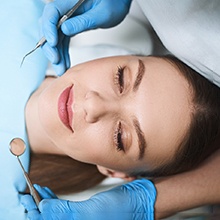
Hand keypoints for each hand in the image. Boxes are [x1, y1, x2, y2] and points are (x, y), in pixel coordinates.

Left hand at [21, 179, 155, 219]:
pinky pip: (63, 207)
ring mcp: (80, 219)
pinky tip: (47, 193)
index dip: (34, 215)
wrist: (138, 200)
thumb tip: (42, 208)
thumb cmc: (120, 209)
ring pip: (55, 213)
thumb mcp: (89, 212)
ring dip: (43, 202)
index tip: (25, 202)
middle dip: (35, 209)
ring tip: (35, 191)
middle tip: (25, 197)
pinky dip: (53, 199)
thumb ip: (64, 212)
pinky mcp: (83, 210)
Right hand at [40, 0, 131, 75]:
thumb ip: (84, 21)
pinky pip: (62, 41)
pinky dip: (62, 53)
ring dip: (56, 54)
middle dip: (50, 46)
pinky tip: (65, 63)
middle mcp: (65, 9)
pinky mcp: (70, 27)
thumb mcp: (102, 14)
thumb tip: (65, 29)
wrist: (118, 3)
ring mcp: (67, 19)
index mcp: (70, 1)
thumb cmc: (113, 4)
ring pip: (54, 37)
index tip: (53, 43)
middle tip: (56, 61)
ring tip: (61, 69)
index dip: (49, 28)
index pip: (52, 12)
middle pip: (49, 27)